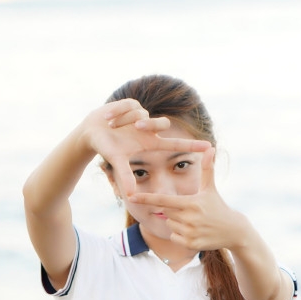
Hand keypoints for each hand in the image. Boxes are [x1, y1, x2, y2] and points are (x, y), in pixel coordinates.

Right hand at [79, 99, 210, 196]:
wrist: (91, 132)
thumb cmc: (106, 148)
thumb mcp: (116, 161)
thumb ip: (125, 176)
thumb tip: (131, 195)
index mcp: (150, 143)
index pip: (176, 145)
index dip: (192, 146)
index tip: (209, 147)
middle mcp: (149, 129)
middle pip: (162, 123)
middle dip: (150, 123)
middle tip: (136, 126)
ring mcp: (142, 115)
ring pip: (142, 114)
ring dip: (125, 120)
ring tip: (112, 125)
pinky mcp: (132, 103)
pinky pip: (129, 106)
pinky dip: (117, 113)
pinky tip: (109, 117)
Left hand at [127, 147, 247, 251]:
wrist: (233, 231)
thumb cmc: (218, 206)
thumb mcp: (211, 188)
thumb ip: (207, 168)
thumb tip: (211, 148)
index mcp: (191, 203)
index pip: (164, 200)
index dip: (147, 198)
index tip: (131, 197)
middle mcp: (189, 218)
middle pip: (166, 212)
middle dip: (174, 211)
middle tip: (189, 211)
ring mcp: (190, 232)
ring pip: (170, 225)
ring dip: (177, 223)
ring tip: (194, 222)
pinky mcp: (191, 244)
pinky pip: (174, 237)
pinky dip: (180, 235)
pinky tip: (194, 232)